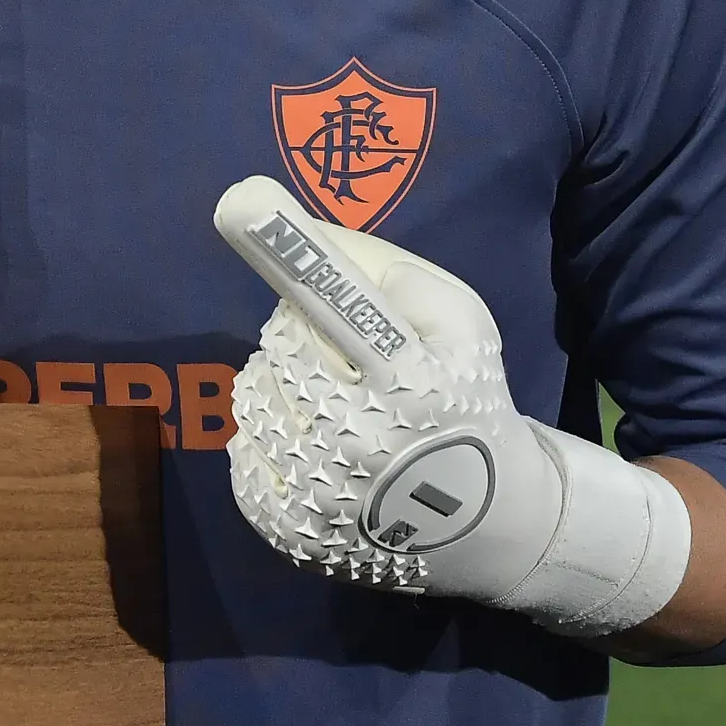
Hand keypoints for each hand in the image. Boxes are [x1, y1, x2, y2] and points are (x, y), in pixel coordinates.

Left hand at [212, 177, 692, 639]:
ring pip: (256, 388)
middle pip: (285, 338)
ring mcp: (317, 493)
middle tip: (354, 365)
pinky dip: (273, 435)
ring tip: (340, 409)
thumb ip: (393, 274)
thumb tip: (313, 243)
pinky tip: (320, 451)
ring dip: (286, 383)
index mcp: (415, 379)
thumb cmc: (467, 401)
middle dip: (309, 336)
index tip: (240, 196)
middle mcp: (362, 439)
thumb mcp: (465, 325)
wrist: (484, 524)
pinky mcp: (284, 529)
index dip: (290, 250)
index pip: (343, 302)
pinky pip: (243, 444)